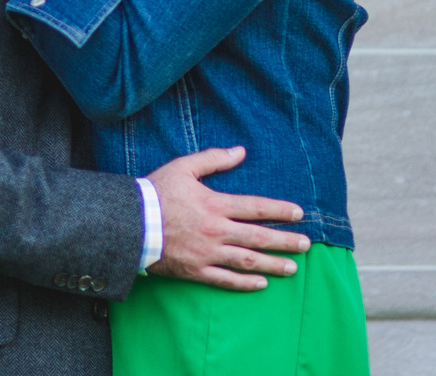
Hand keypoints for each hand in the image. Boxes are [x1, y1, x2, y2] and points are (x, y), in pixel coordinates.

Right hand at [145, 146, 312, 291]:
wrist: (129, 223)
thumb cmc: (156, 192)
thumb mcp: (183, 167)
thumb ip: (213, 159)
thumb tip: (241, 151)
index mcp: (215, 204)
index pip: (257, 208)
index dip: (280, 211)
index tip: (299, 214)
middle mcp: (216, 231)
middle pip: (258, 237)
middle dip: (285, 241)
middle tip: (306, 245)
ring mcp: (207, 254)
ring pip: (247, 261)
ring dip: (272, 265)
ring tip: (292, 268)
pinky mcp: (196, 271)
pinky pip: (225, 280)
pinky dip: (244, 283)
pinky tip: (260, 284)